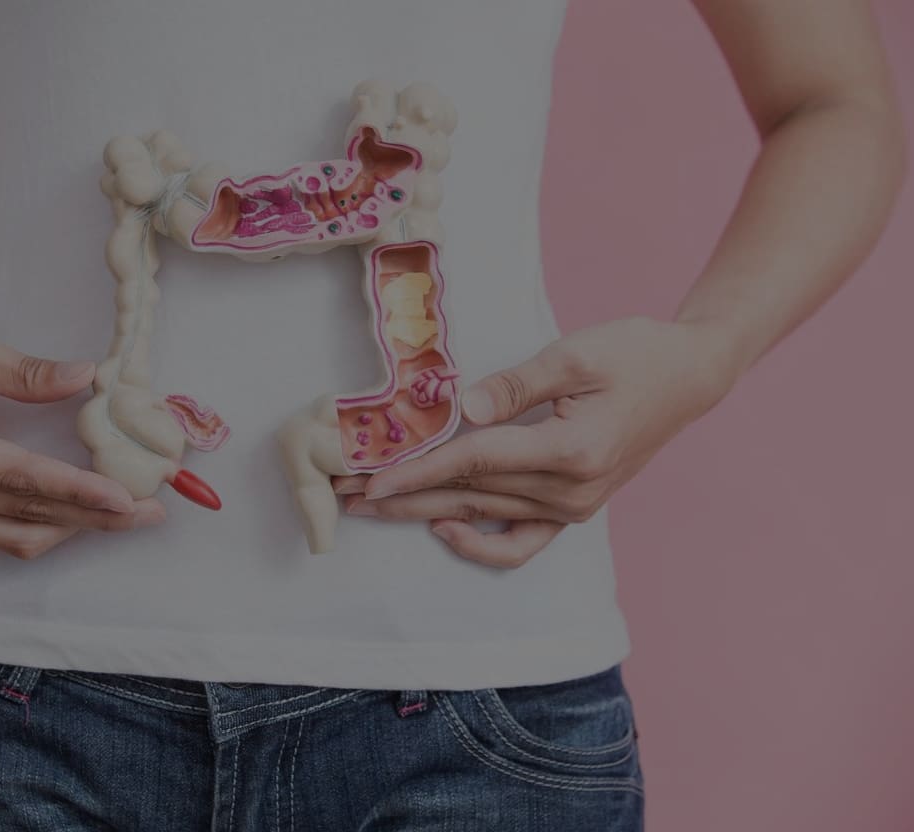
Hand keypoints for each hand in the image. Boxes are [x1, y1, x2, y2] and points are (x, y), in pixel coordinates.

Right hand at [0, 299, 164, 558]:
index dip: (75, 490)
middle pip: (21, 515)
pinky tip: (79, 512)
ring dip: (70, 527)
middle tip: (149, 511)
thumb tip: (87, 378)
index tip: (125, 497)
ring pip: (9, 534)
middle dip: (90, 517)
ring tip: (125, 515)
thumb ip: (24, 371)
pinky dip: (39, 523)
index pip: (16, 478)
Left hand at [332, 316, 737, 566]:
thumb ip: (516, 386)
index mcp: (573, 450)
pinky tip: (445, 528)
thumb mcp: (576, 354)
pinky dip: (482, 544)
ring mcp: (574, 507)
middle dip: (401, 497)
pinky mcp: (574, 509)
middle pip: (469, 495)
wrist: (689, 377)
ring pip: (483, 515)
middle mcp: (572, 492)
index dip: (419, 470)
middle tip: (345, 497)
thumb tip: (462, 411)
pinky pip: (522, 543)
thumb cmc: (635, 354)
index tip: (370, 480)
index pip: (476, 462)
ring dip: (423, 512)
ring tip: (373, 508)